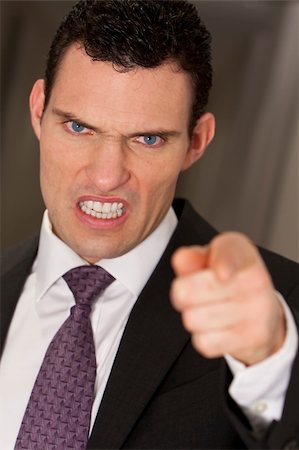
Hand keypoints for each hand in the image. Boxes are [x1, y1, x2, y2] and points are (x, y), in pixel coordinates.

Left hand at [170, 232, 285, 365]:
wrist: (264, 314)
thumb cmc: (231, 279)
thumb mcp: (210, 259)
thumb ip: (192, 257)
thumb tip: (182, 259)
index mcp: (239, 251)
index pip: (230, 254)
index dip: (223, 264)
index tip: (222, 274)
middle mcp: (254, 278)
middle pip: (187, 292)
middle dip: (181, 295)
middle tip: (193, 293)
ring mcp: (257, 309)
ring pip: (192, 320)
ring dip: (193, 317)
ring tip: (209, 310)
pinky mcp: (255, 337)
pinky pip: (205, 342)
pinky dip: (204, 338)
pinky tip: (218, 327)